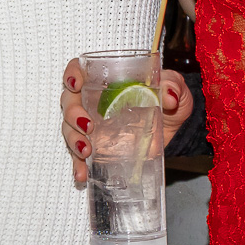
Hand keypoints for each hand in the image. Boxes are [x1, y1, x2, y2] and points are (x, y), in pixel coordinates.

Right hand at [59, 60, 193, 186]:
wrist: (170, 128)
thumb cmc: (167, 101)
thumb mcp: (174, 89)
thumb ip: (173, 85)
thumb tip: (170, 95)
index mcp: (107, 80)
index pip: (80, 70)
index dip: (72, 74)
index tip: (75, 83)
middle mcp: (94, 100)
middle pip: (70, 101)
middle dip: (72, 114)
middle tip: (86, 126)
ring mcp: (92, 125)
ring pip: (70, 128)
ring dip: (73, 139)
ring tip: (86, 150)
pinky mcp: (97, 147)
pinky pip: (80, 155)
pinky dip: (78, 164)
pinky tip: (81, 173)